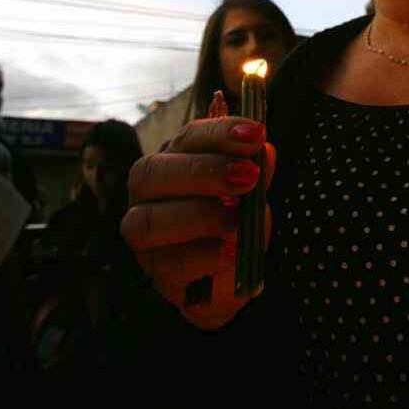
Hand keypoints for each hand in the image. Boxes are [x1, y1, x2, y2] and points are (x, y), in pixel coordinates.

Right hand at [120, 117, 274, 329]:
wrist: (230, 275)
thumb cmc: (235, 222)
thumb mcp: (251, 193)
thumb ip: (256, 173)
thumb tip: (264, 151)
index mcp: (173, 160)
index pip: (187, 138)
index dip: (220, 132)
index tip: (256, 133)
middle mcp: (148, 193)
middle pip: (151, 172)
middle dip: (204, 170)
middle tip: (248, 176)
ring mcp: (144, 235)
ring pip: (148, 220)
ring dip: (200, 215)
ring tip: (239, 219)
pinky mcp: (156, 272)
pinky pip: (169, 263)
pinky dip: (204, 256)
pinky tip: (232, 252)